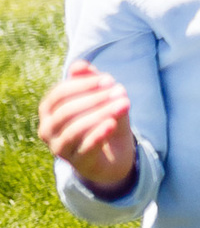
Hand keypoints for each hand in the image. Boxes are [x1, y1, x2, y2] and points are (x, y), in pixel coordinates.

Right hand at [38, 61, 135, 192]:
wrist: (112, 154)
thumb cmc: (101, 118)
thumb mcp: (100, 97)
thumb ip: (90, 80)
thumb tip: (80, 65)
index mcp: (49, 110)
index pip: (59, 94)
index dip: (83, 84)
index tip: (109, 79)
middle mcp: (47, 129)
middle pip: (66, 111)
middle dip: (94, 98)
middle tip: (119, 90)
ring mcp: (59, 148)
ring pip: (74, 130)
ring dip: (100, 114)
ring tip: (124, 103)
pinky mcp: (76, 162)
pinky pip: (85, 148)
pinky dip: (98, 134)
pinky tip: (112, 123)